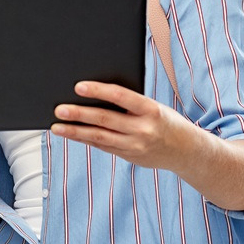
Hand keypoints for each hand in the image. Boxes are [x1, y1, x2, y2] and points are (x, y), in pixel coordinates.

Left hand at [50, 81, 205, 173]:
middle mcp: (143, 129)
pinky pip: (104, 146)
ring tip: (57, 126)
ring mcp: (136, 145)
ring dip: (75, 131)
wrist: (187, 151)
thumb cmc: (165, 121)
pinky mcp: (130, 156)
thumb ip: (129, 104)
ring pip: (100, 137)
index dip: (98, 90)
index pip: (120, 96)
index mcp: (151, 110)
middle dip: (79, 114)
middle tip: (59, 109)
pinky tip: (72, 134)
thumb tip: (95, 96)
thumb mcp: (154, 107)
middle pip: (105, 119)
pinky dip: (86, 139)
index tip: (78, 86)